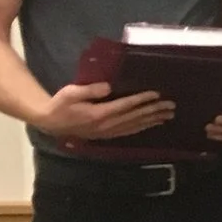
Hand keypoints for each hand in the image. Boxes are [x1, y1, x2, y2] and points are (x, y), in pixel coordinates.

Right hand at [32, 81, 171, 141]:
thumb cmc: (60, 104)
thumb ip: (89, 90)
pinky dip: (142, 127)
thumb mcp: (70, 93)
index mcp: (98, 114)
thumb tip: (108, 87)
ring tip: (168, 115)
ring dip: (153, 120)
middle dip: (154, 111)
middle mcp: (106, 125)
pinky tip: (153, 124)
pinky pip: (129, 131)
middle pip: (135, 117)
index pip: (125, 106)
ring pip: (135, 126)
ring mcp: (107, 132)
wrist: (50, 122)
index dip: (141, 100)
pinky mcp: (107, 135)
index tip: (156, 94)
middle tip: (171, 105)